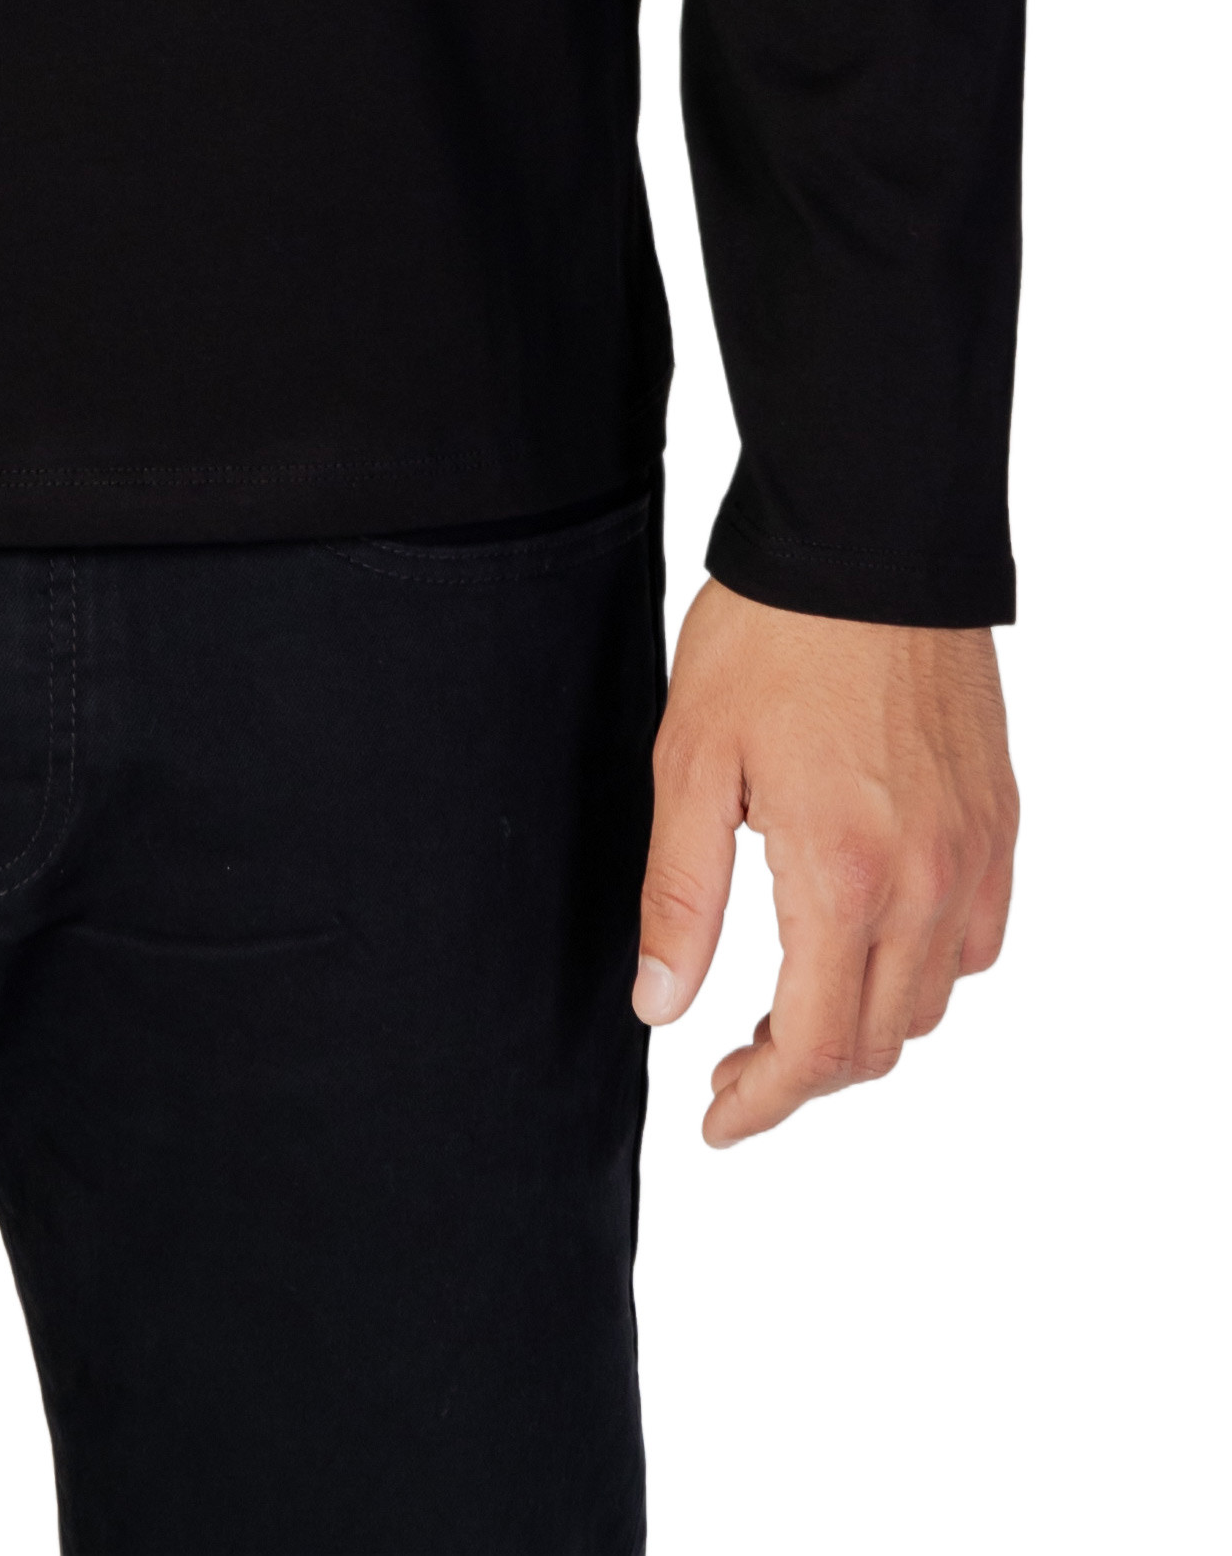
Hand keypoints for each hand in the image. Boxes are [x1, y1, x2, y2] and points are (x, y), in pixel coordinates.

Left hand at [634, 580, 1015, 1145]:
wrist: (869, 541)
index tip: (716, 1120)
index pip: (816, 1047)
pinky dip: (926, 970)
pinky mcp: (998, 819)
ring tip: (790, 1005)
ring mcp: (976, 853)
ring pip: (932, 999)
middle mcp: (927, 882)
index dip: (763, 1103)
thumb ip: (680, 896)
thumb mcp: (691, 761)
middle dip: (802, 1074)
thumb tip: (661, 1008)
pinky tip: (866, 940)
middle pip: (878, 1042)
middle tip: (730, 1061)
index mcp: (841, 876)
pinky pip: (977, 939)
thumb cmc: (770, 639)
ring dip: (864, 1024)